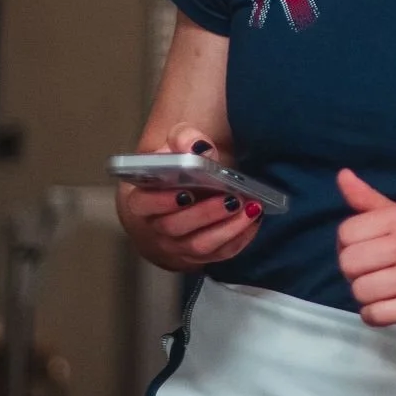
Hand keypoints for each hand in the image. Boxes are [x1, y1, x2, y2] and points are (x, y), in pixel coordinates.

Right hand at [117, 124, 263, 271]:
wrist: (183, 192)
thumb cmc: (177, 170)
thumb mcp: (176, 146)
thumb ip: (183, 139)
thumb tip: (197, 147)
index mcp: (142, 199)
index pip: (143, 205)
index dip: (162, 201)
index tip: (186, 192)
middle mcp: (156, 228)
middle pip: (176, 228)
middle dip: (206, 214)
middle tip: (232, 198)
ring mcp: (178, 246)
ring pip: (200, 246)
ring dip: (227, 229)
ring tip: (250, 207)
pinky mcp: (200, 256)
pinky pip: (220, 254)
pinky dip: (239, 238)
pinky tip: (253, 219)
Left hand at [336, 169, 395, 336]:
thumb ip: (371, 202)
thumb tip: (342, 176)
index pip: (347, 232)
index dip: (347, 248)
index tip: (367, 254)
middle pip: (349, 262)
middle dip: (356, 275)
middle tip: (377, 276)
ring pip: (360, 290)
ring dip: (367, 298)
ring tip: (386, 293)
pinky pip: (376, 314)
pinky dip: (375, 316)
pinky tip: (390, 309)